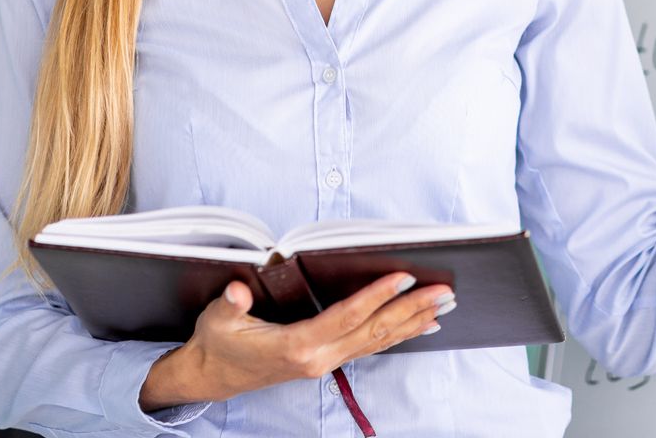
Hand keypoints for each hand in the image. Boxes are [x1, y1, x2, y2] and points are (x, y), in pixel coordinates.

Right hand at [140, 272, 452, 407]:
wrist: (211, 377)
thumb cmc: (217, 343)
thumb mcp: (217, 319)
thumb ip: (230, 304)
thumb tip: (238, 291)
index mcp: (296, 346)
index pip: (346, 317)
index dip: (376, 297)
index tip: (404, 278)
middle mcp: (318, 358)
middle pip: (373, 331)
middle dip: (411, 310)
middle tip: (445, 291)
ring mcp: (325, 363)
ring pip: (377, 341)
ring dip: (413, 322)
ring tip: (444, 305)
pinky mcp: (326, 362)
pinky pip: (370, 348)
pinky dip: (398, 335)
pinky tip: (420, 325)